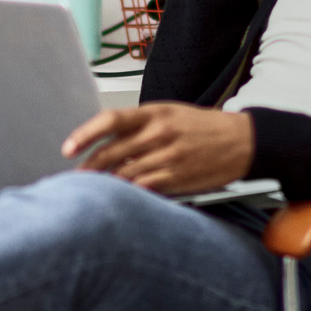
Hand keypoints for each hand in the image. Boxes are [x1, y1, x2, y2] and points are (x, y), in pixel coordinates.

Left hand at [62, 103, 254, 193]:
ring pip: (123, 174)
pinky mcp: (176, 178)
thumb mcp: (172, 113)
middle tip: (75, 177)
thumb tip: (108, 140)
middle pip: (110, 153)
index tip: (68, 148)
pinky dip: (128, 194)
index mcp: (155, 113)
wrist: (242, 141)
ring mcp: (167, 158)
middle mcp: (159, 133)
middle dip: (88, 168)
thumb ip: (140, 124)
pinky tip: (120, 197)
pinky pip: (143, 189)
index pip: (110, 120)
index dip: (84, 134)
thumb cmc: (205, 127)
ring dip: (104, 184)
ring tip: (91, 190)